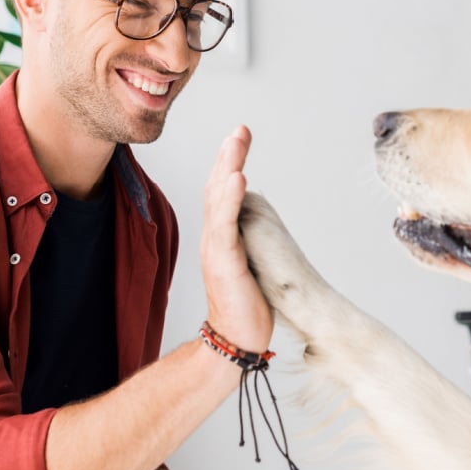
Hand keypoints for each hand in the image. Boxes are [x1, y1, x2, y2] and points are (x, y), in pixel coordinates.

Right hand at [200, 126, 272, 352]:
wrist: (236, 340)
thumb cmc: (247, 303)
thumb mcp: (251, 261)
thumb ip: (248, 236)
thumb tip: (256, 215)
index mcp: (222, 236)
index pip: (222, 191)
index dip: (229, 162)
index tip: (240, 136)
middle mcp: (214, 238)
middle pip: (216, 188)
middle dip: (228, 156)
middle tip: (240, 129)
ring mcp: (217, 250)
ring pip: (218, 201)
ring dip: (228, 168)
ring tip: (236, 143)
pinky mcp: (224, 264)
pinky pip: (225, 226)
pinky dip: (229, 199)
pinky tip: (236, 178)